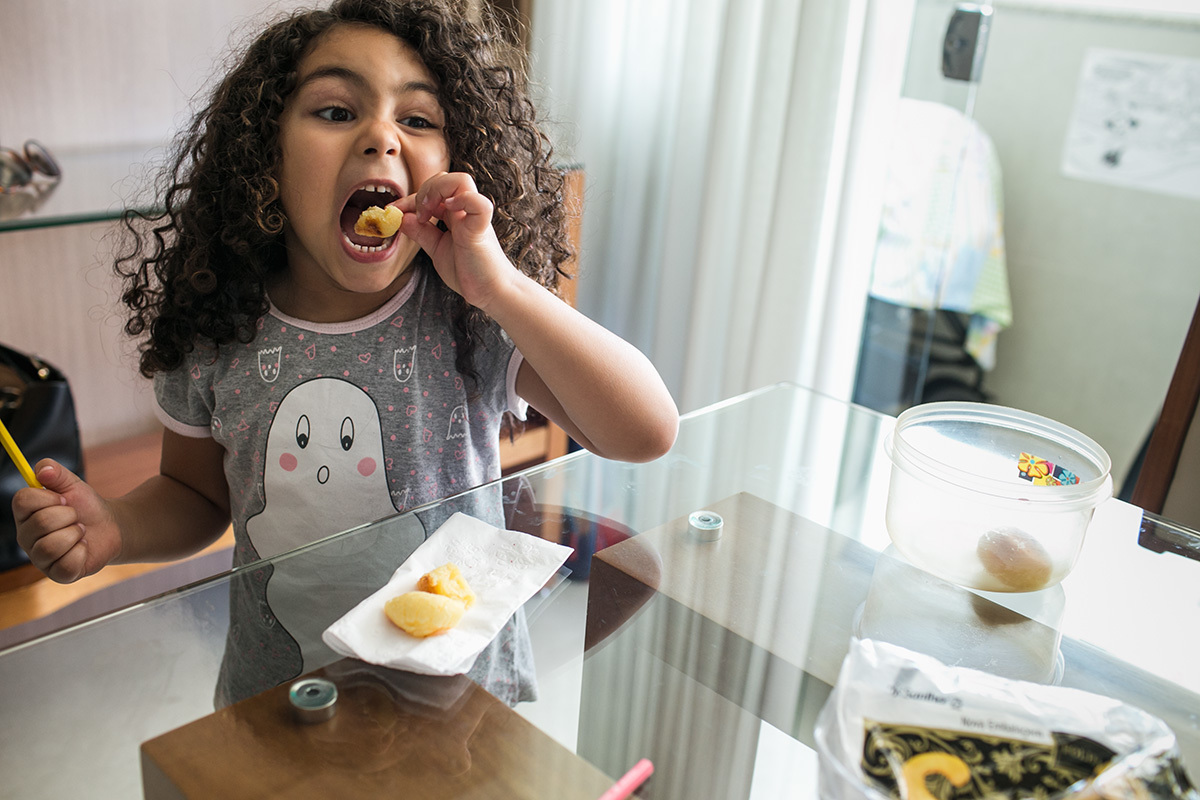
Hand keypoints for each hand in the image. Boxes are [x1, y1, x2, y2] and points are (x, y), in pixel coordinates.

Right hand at [11, 459, 120, 582]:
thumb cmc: (86, 507)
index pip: (22, 500)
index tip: (64, 499)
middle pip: (41, 522)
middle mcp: (25, 537)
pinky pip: (66, 563)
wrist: (110, 527)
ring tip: (80, 532)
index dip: (48, 497)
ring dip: (75, 534)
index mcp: (25, 514)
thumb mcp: (73, 484)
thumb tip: (42, 470)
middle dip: (69, 515)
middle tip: (76, 517)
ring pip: (51, 545)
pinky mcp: (56, 574)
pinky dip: (82, 552)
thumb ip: (55, 472)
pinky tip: (83, 548)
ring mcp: (39, 558)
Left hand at [395, 172, 513, 310]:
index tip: (392, 211)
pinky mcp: (482, 230)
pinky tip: (449, 211)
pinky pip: (479, 204)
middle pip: (446, 178)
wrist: (490, 291)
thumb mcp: (437, 250)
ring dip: (438, 190)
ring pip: (462, 180)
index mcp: (455, 215)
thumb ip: (421, 233)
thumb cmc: (469, 272)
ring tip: (428, 213)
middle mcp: (465, 211)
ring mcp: (474, 218)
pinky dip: (463, 201)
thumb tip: (401, 218)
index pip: (432, 191)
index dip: (408, 199)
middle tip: (418, 215)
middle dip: (424, 190)